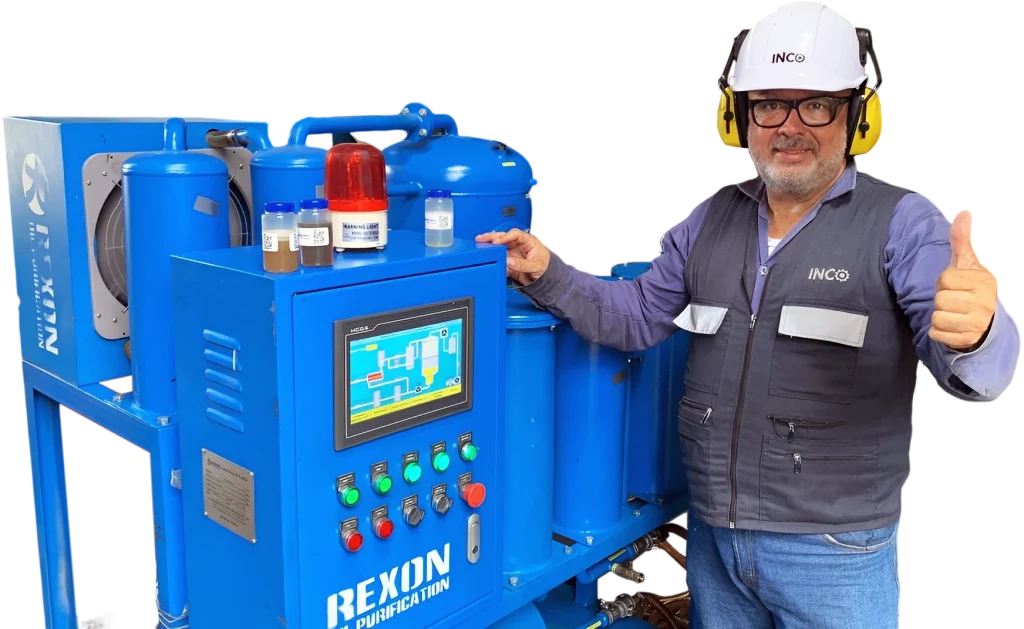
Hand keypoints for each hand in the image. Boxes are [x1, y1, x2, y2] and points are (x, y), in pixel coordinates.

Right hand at [475, 228, 550, 284]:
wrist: (545, 278)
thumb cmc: (545, 267)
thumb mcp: (537, 266)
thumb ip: (523, 264)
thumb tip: (508, 261)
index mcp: (528, 241)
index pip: (515, 235)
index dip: (505, 237)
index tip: (497, 242)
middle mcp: (518, 245)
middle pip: (504, 237)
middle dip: (492, 237)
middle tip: (481, 238)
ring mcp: (513, 252)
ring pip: (499, 246)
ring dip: (489, 245)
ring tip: (478, 243)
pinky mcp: (508, 261)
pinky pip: (499, 258)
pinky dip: (491, 257)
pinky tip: (484, 256)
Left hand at [929, 209, 998, 350]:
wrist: (983, 323)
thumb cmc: (970, 289)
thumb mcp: (966, 262)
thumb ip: (961, 239)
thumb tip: (963, 211)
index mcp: (985, 282)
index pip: (945, 279)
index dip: (945, 281)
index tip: (957, 285)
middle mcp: (985, 303)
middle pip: (940, 298)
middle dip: (942, 299)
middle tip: (954, 301)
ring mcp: (978, 324)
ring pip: (937, 316)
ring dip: (939, 315)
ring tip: (953, 313)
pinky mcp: (966, 340)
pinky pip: (936, 333)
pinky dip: (938, 331)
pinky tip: (951, 327)